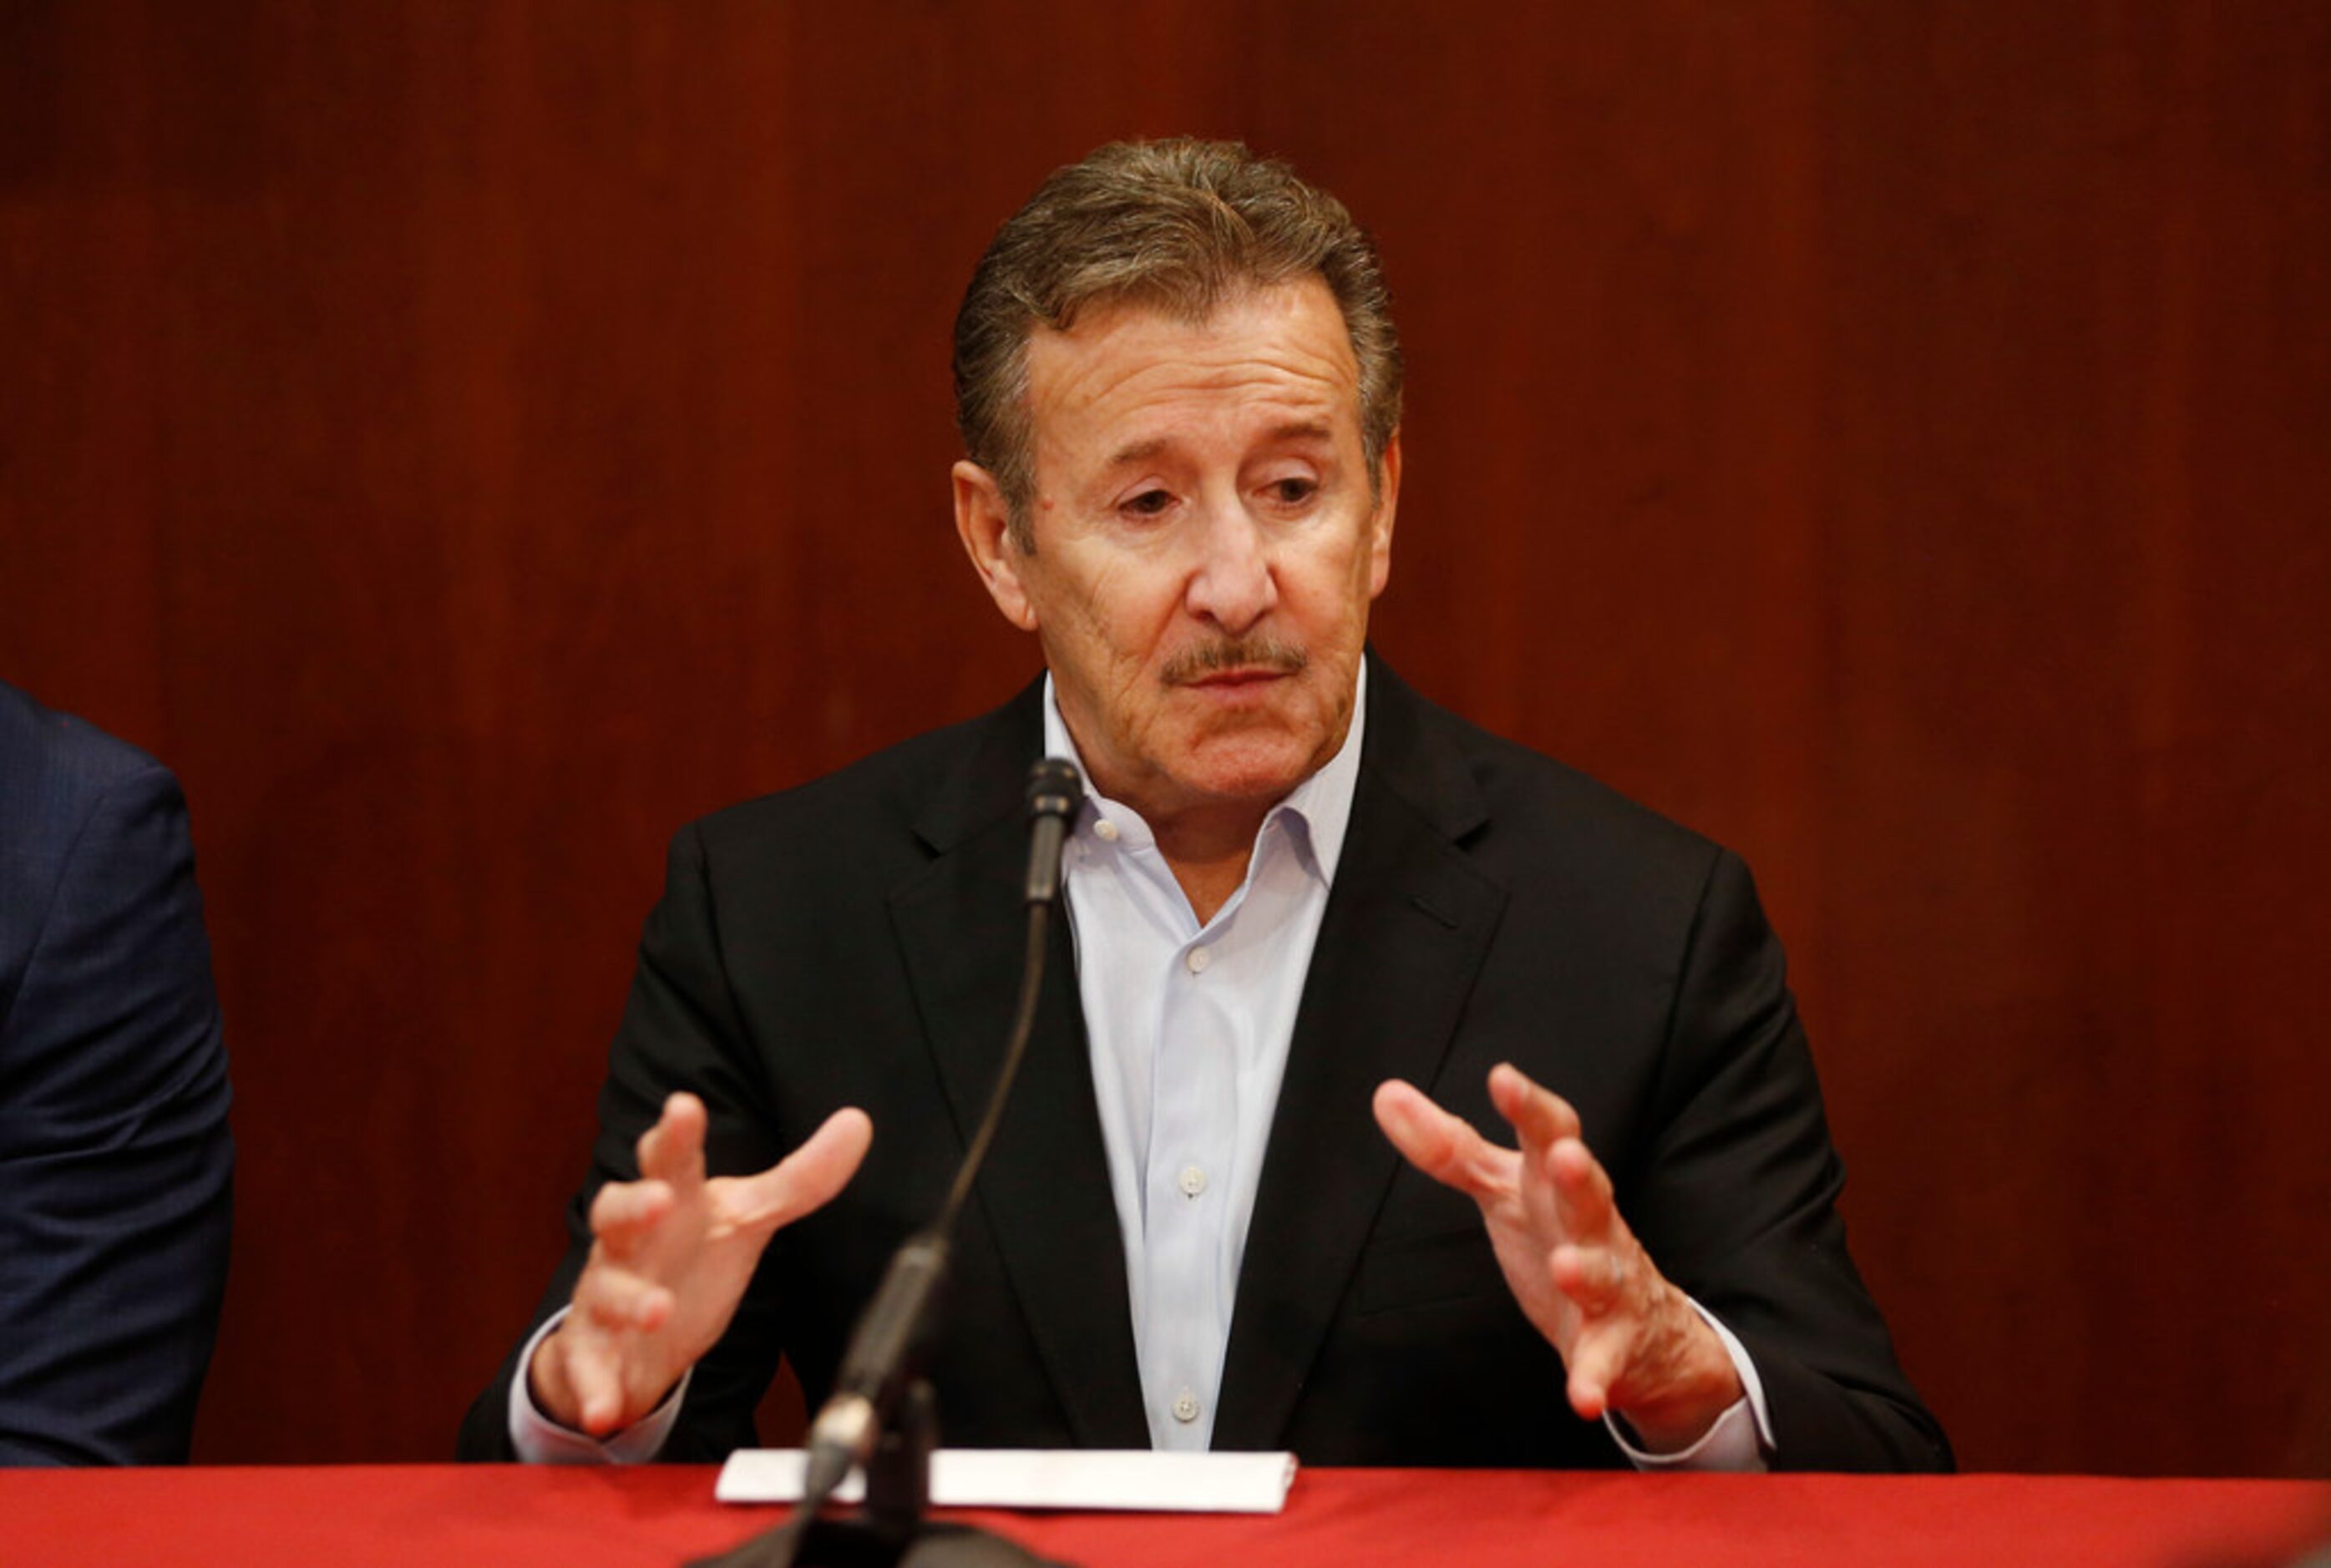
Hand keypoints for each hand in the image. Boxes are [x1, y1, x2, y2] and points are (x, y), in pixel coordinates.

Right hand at [530, 1093, 872, 1435]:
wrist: (636, 1336)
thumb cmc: (690, 1258)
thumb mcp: (748, 1217)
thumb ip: (801, 1177)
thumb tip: (858, 1121)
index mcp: (670, 1201)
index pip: (669, 1159)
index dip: (676, 1133)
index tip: (684, 1106)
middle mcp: (629, 1242)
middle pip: (616, 1211)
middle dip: (635, 1203)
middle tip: (661, 1200)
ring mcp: (606, 1295)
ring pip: (604, 1290)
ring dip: (628, 1300)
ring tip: (657, 1310)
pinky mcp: (592, 1352)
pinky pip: (586, 1369)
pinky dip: (594, 1390)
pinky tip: (606, 1407)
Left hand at [1373, 1064, 1741, 1450]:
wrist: (1641, 1327)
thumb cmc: (1557, 1234)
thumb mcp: (1502, 1186)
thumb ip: (1449, 1145)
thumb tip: (1386, 1094)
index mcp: (1556, 1182)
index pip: (1550, 1132)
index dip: (1529, 1106)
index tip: (1503, 1077)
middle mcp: (1590, 1224)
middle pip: (1589, 1192)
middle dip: (1578, 1173)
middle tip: (1565, 1156)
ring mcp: (1607, 1285)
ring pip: (1603, 1273)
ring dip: (1587, 1271)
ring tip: (1568, 1268)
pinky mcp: (1611, 1345)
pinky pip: (1602, 1361)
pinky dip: (1593, 1377)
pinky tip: (1580, 1398)